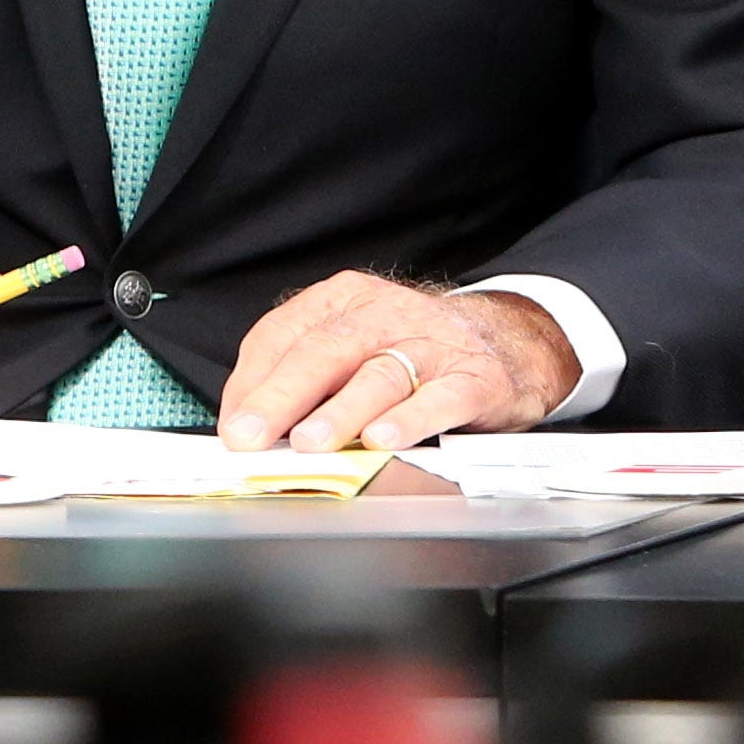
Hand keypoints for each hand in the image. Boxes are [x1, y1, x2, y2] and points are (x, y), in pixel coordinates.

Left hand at [220, 274, 574, 451]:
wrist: (511, 341)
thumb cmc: (414, 350)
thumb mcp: (356, 345)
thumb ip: (308, 378)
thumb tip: (252, 425)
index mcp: (343, 300)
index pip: (281, 336)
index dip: (251, 382)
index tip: (232, 424)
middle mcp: (385, 315)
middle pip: (323, 352)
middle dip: (280, 397)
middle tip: (251, 436)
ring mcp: (433, 345)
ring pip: (378, 375)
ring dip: (340, 412)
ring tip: (310, 442)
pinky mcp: (477, 379)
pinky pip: (441, 399)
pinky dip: (410, 420)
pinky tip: (383, 440)